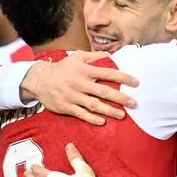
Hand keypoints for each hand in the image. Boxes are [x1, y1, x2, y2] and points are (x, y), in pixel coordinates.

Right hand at [22, 51, 138, 124]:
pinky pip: (82, 114)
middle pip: (103, 91)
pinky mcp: (66, 107)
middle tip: (134, 103)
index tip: (136, 82)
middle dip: (120, 98)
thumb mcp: (77, 56)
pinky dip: (92, 119)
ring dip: (110, 111)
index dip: (123, 77)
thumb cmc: (62, 68)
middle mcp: (79, 83)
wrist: (40, 80)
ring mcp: (72, 96)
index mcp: (84, 70)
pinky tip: (103, 121)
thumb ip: (95, 56)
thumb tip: (112, 55)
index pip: (107, 73)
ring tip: (122, 115)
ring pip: (94, 105)